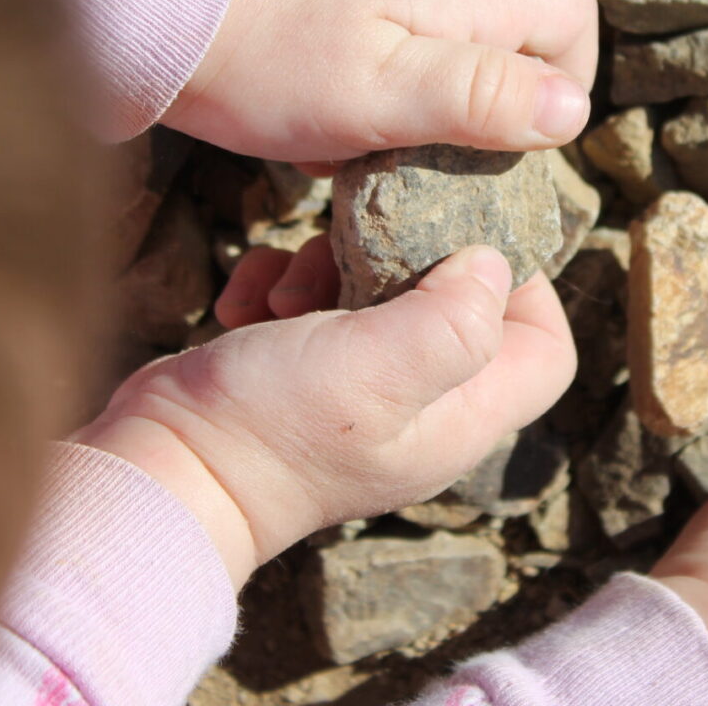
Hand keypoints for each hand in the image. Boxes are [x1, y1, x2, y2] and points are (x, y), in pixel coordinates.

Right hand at [74, 239, 575, 589]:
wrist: (160, 468)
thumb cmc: (272, 428)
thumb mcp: (379, 367)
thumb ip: (453, 320)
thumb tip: (493, 266)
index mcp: (460, 418)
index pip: (547, 351)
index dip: (531, 289)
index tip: (473, 238)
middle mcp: (421, 409)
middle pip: (462, 308)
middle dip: (412, 258)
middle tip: (364, 243)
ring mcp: (359, 394)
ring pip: (380, 295)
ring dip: (332, 266)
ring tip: (291, 283)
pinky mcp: (301, 374)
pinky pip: (314, 307)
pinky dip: (282, 287)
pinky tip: (250, 299)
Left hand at [161, 0, 597, 168]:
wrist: (152, 9)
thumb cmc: (266, 62)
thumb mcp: (378, 96)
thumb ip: (478, 96)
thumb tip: (572, 111)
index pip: (572, 7)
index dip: (567, 79)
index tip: (508, 138)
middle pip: (525, 28)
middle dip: (503, 101)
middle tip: (438, 154)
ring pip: (468, 38)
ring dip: (448, 99)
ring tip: (384, 142)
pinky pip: (414, 38)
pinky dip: (402, 85)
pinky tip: (345, 116)